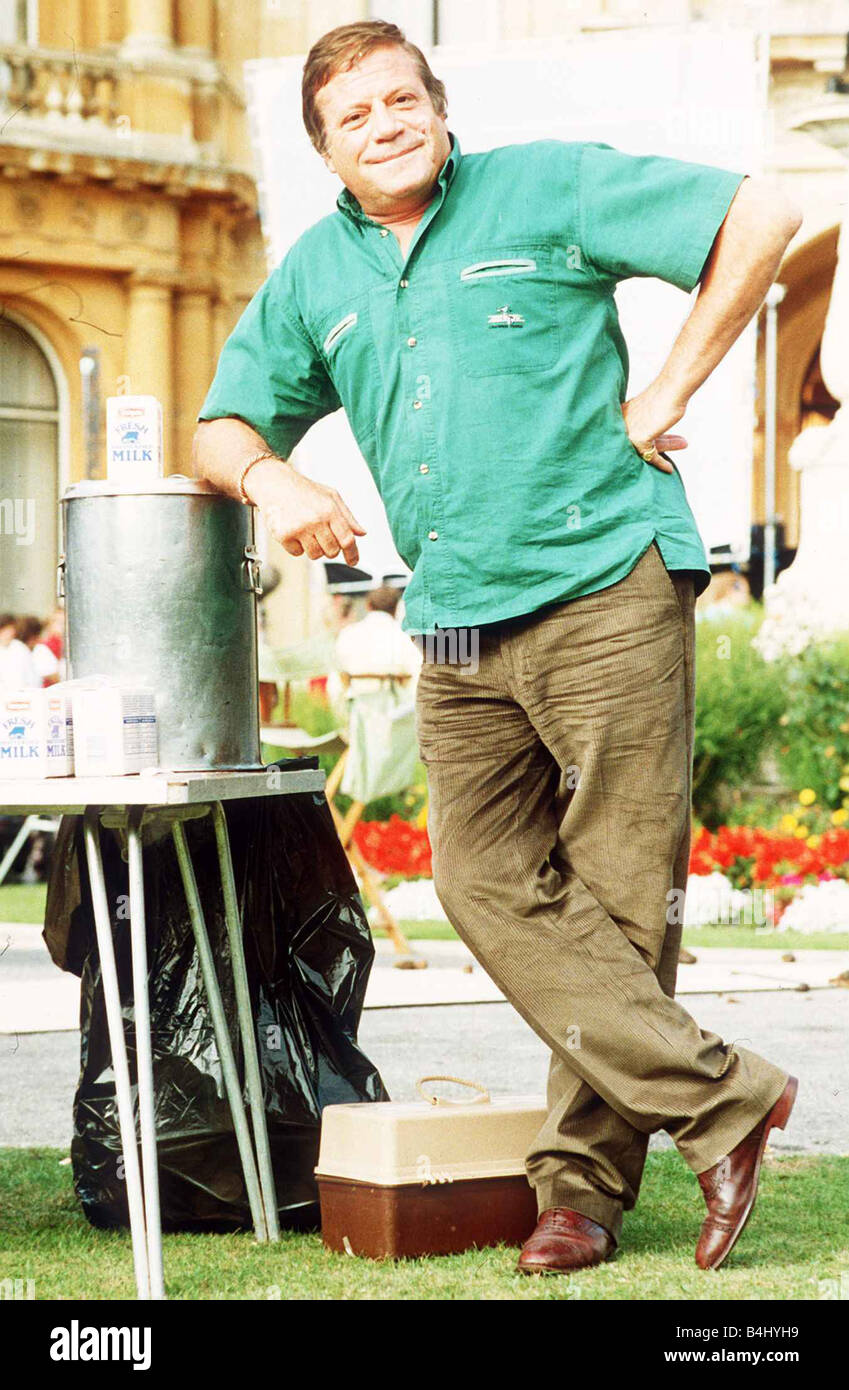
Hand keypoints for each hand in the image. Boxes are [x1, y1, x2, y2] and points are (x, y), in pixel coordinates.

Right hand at [247, 459, 366, 565]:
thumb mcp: (331, 496)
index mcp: (330, 509)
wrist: (275, 483)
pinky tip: (294, 530)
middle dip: (329, 548)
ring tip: (306, 531)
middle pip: (332, 551)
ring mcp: (299, 528)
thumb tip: (361, 533)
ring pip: (315, 555)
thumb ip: (348, 516)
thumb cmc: (304, 490)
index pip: (347, 539)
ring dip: (313, 548)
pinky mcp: (284, 535)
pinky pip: (297, 553)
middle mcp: (315, 519)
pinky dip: (296, 546)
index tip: (353, 562)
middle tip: (321, 536)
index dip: (352, 554)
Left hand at [621, 389, 687, 474]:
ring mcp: (628, 431)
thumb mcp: (650, 411)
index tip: (654, 454)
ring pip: (644, 450)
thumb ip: (645, 423)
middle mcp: (621, 424)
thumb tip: (650, 436)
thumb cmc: (664, 396)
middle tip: (664, 460)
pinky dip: (660, 463)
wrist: (672, 388)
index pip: (629, 436)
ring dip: (660, 456)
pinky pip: (650, 456)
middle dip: (653, 452)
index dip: (643, 446)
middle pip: (637, 445)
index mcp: (621, 414)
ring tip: (670, 465)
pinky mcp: (638, 438)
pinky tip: (669, 469)